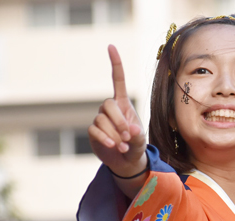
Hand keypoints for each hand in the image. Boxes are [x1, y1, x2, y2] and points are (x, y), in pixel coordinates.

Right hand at [88, 45, 146, 176]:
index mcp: (123, 103)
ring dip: (114, 134)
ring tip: (123, 146)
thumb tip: (130, 130)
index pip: (117, 80)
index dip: (115, 64)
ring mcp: (100, 119)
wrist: (126, 161)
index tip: (111, 46)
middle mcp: (110, 108)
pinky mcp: (93, 131)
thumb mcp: (141, 140)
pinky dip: (105, 139)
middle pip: (108, 104)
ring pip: (101, 120)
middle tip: (127, 137)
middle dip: (119, 121)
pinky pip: (95, 130)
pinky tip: (113, 147)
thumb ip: (137, 135)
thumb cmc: (136, 145)